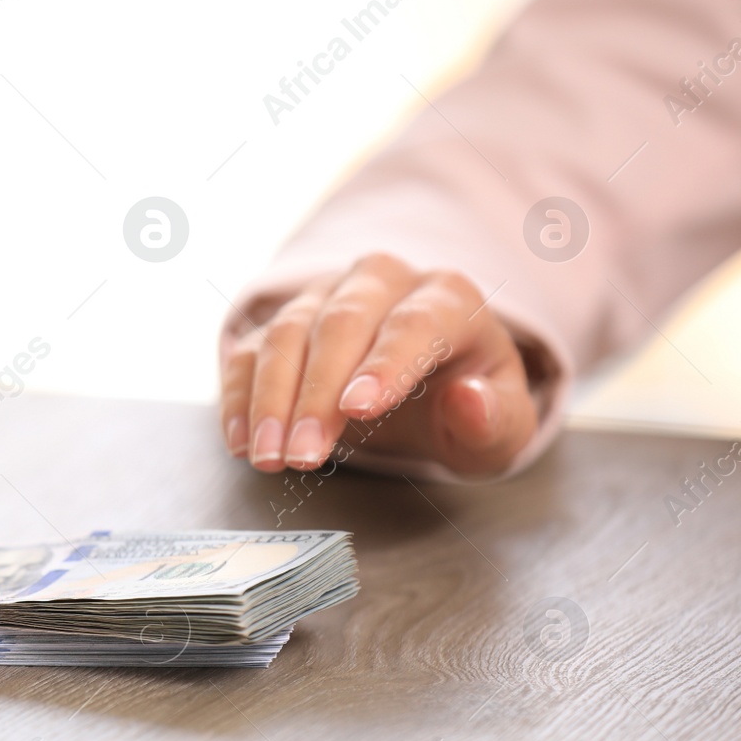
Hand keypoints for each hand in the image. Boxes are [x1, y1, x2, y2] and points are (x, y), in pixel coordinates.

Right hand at [220, 253, 538, 477]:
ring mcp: (327, 296)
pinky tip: (241, 442)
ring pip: (288, 331)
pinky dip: (239, 395)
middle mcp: (384, 282)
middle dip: (316, 393)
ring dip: (271, 398)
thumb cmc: (467, 407)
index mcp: (449, 299)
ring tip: (269, 458)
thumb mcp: (501, 428)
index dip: (386, 363)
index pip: (416, 321)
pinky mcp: (284, 322)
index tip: (358, 410)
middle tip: (303, 456)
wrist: (431, 388)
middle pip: (342, 322)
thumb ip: (495, 420)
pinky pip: (250, 349)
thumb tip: (467, 400)